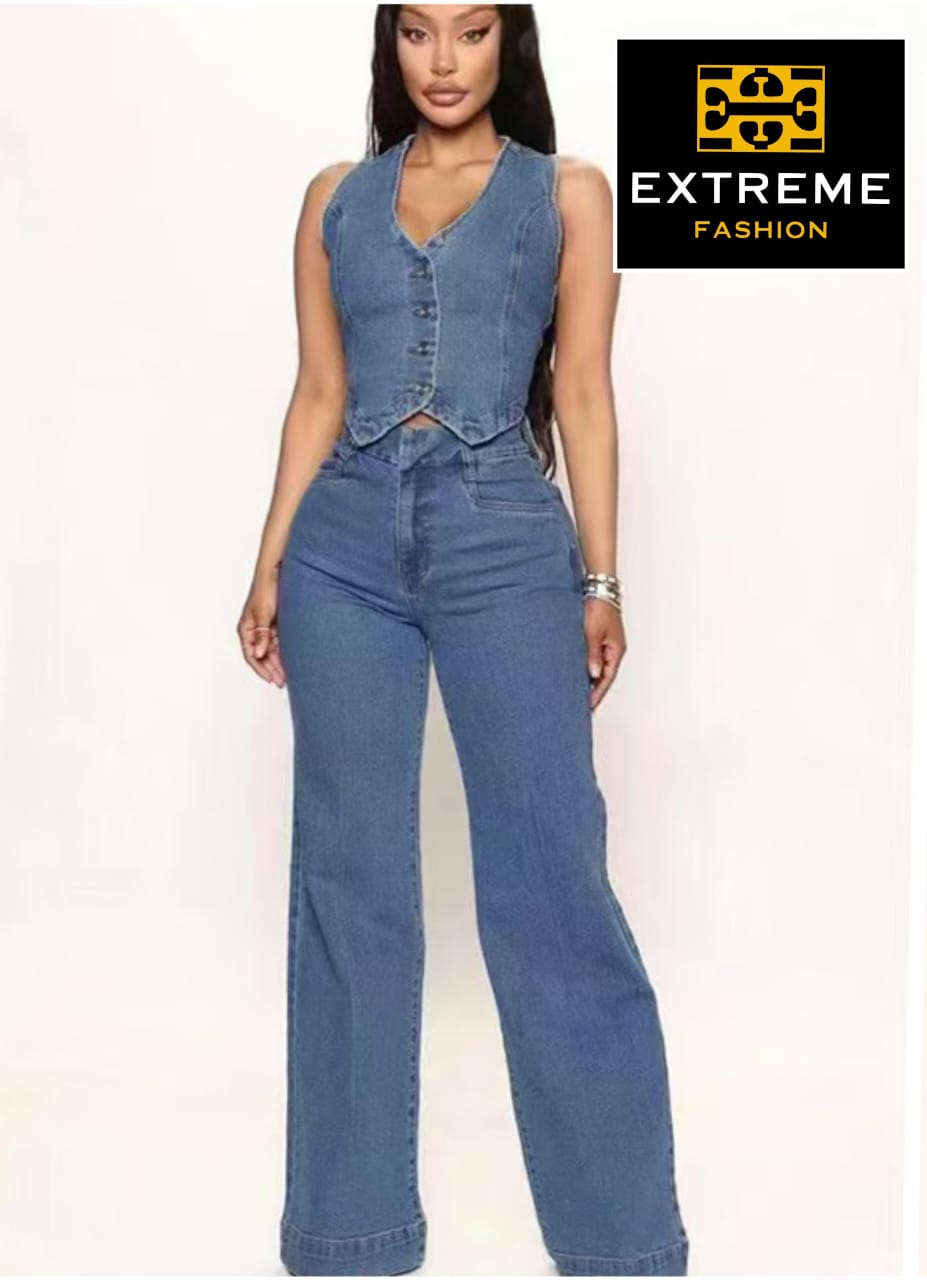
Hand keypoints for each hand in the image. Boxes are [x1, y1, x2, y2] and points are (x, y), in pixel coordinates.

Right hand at [238, 570, 285, 686]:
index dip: (261, 669)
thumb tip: (259, 653)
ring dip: (278, 663)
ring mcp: (266, 628)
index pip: (251, 654)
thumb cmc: (266, 588)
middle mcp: (255, 630)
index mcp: (246, 628)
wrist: (278, 573)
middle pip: (261, 655)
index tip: (271, 678)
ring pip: (271, 651)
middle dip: (271, 669)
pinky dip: (283, 652)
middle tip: (281, 681)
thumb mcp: (263, 614)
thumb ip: (261, 635)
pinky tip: (291, 660)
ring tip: (287, 675)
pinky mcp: (276, 624)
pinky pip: (278, 643)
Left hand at [583, 598, 625, 710]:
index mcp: (616, 650)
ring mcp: (607, 645)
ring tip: (578, 695)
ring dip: (590, 681)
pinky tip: (578, 675)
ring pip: (599, 668)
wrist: (598, 589)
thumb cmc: (598, 607)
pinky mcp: (599, 639)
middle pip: (604, 676)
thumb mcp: (593, 633)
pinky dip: (587, 669)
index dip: (597, 694)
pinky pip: (594, 659)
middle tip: (582, 707)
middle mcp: (613, 650)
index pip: (607, 678)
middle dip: (594, 691)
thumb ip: (592, 655)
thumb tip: (593, 674)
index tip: (588, 707)